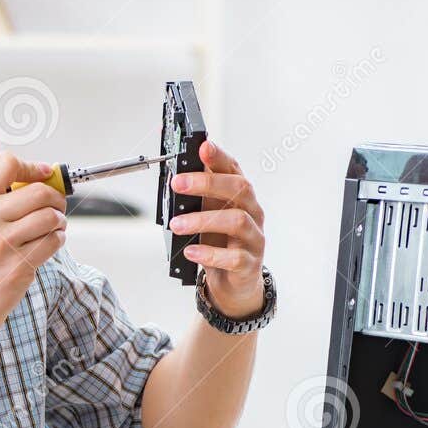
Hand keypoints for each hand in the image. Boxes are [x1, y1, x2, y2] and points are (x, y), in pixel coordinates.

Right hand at [0, 151, 67, 350]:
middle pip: (39, 191)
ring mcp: (3, 242)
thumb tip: (39, 178)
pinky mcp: (20, 264)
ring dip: (59, 220)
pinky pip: (54, 240)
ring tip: (52, 227)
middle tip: (55, 205)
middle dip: (56, 197)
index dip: (32, 166)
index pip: (7, 163)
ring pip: (51, 216)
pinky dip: (58, 239)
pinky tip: (48, 243)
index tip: (42, 174)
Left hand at [168, 139, 267, 319]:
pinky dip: (210, 254)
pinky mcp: (249, 263)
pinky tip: (190, 251)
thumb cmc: (219, 241)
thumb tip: (174, 172)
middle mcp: (252, 212)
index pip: (233, 169)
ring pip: (237, 221)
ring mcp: (253, 237)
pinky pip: (234, 257)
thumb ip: (196, 193)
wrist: (234, 281)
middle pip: (238, 189)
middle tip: (178, 183)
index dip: (219, 156)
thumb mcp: (207, 213)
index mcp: (240, 196)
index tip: (202, 146)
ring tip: (176, 224)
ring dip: (202, 220)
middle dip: (207, 183)